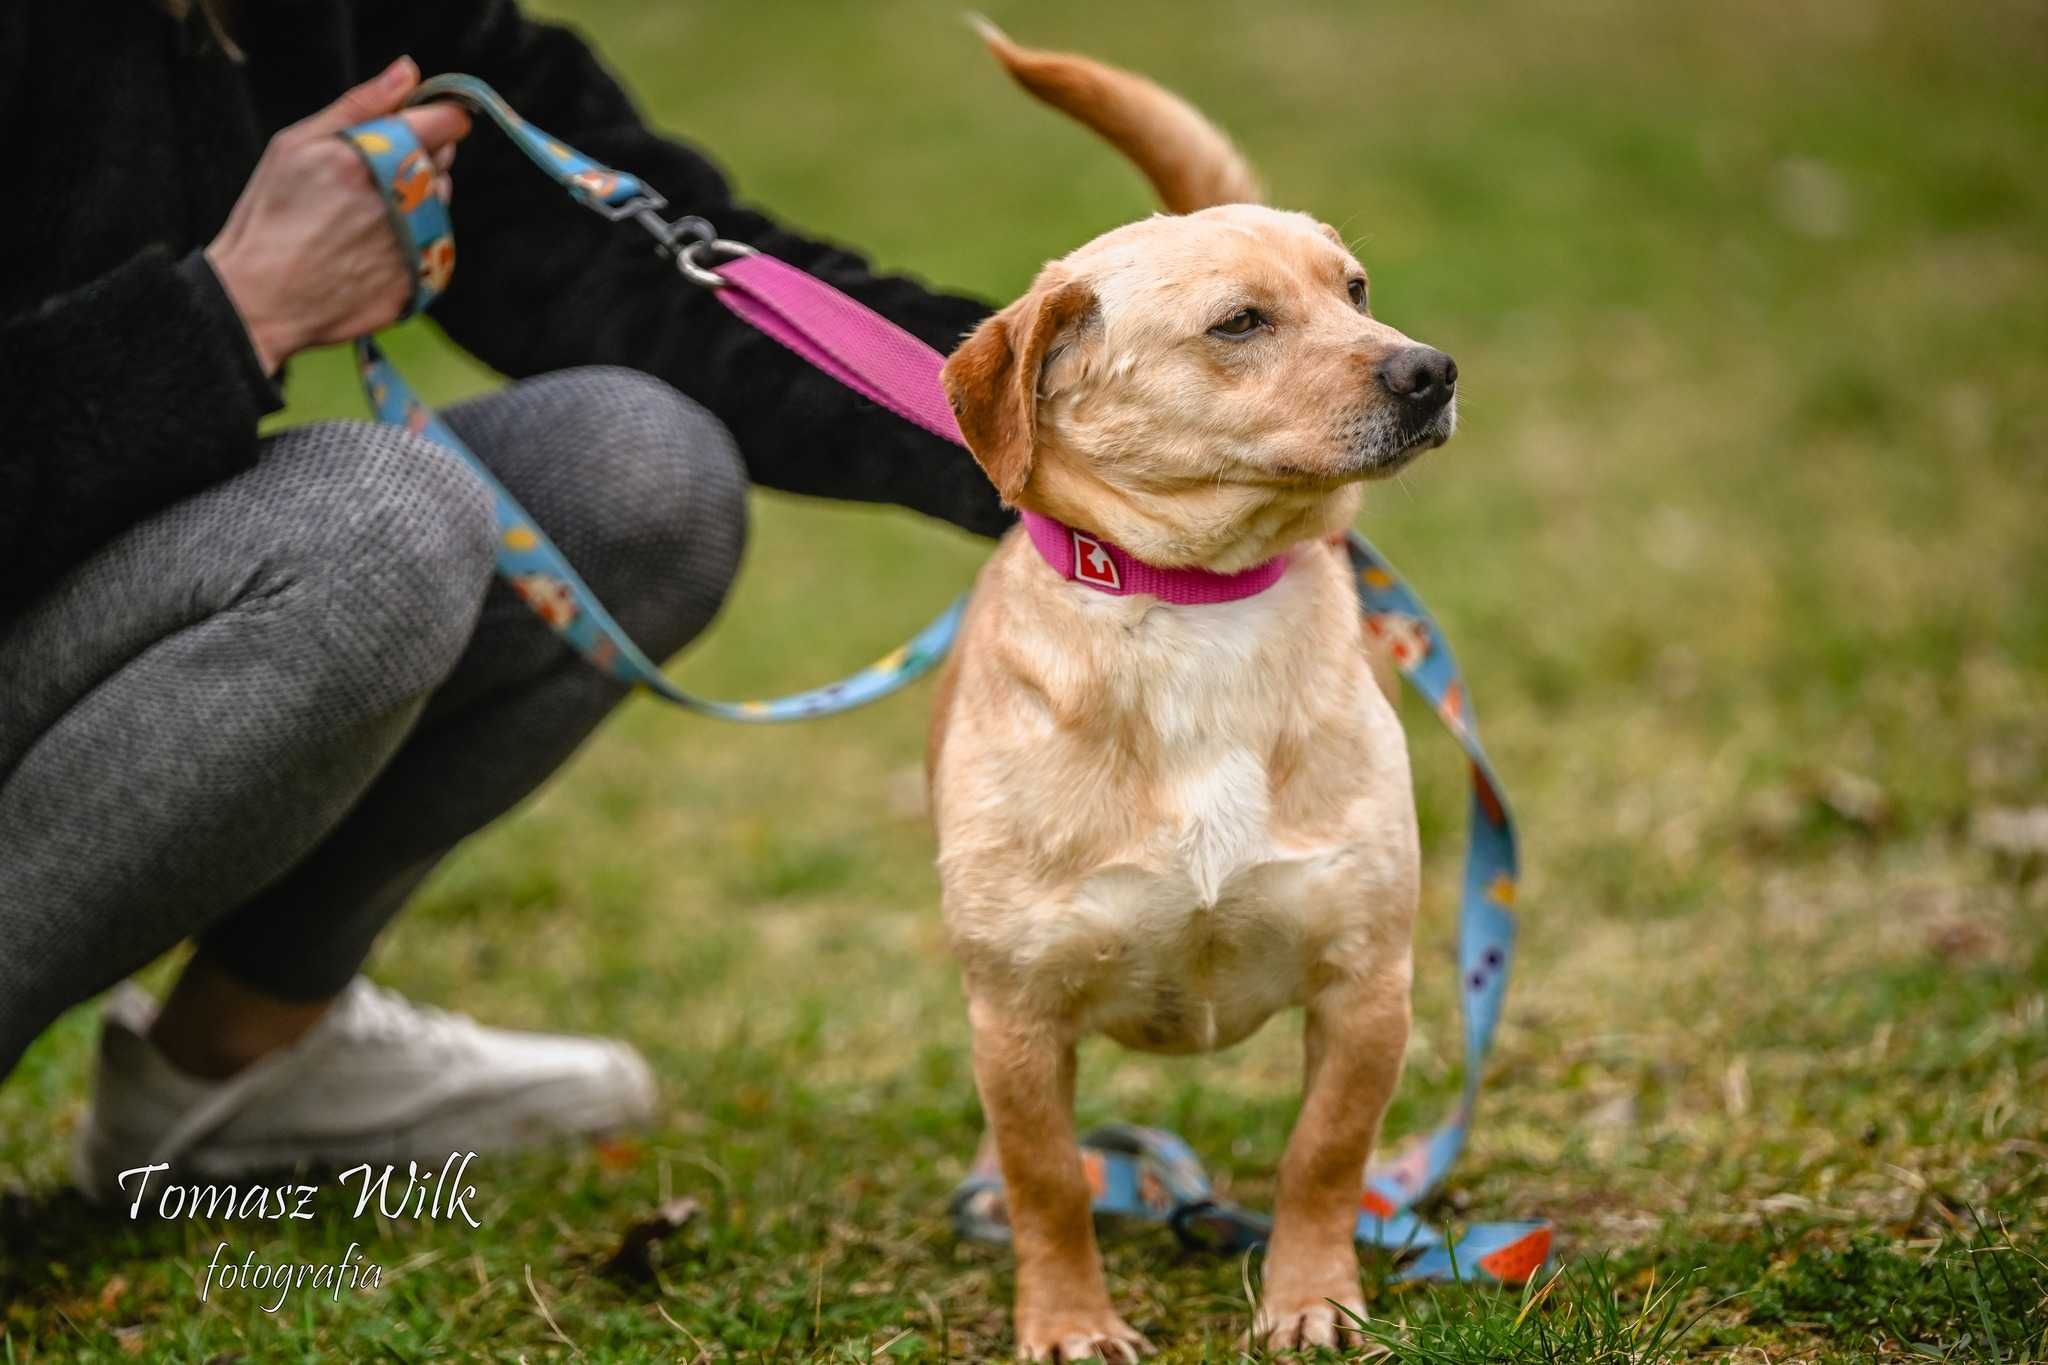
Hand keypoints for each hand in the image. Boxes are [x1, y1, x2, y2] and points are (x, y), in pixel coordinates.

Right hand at [205, 56, 470, 373]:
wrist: (261, 298)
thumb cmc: (270, 213)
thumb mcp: (297, 144)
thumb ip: (359, 105)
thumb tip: (407, 72)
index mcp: (373, 158)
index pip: (444, 124)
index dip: (436, 119)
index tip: (422, 122)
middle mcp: (402, 202)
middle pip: (442, 164)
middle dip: (416, 160)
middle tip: (366, 177)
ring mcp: (415, 245)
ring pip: (439, 205)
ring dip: (415, 201)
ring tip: (359, 216)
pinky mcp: (420, 281)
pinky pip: (433, 247)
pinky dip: (410, 241)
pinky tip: (367, 247)